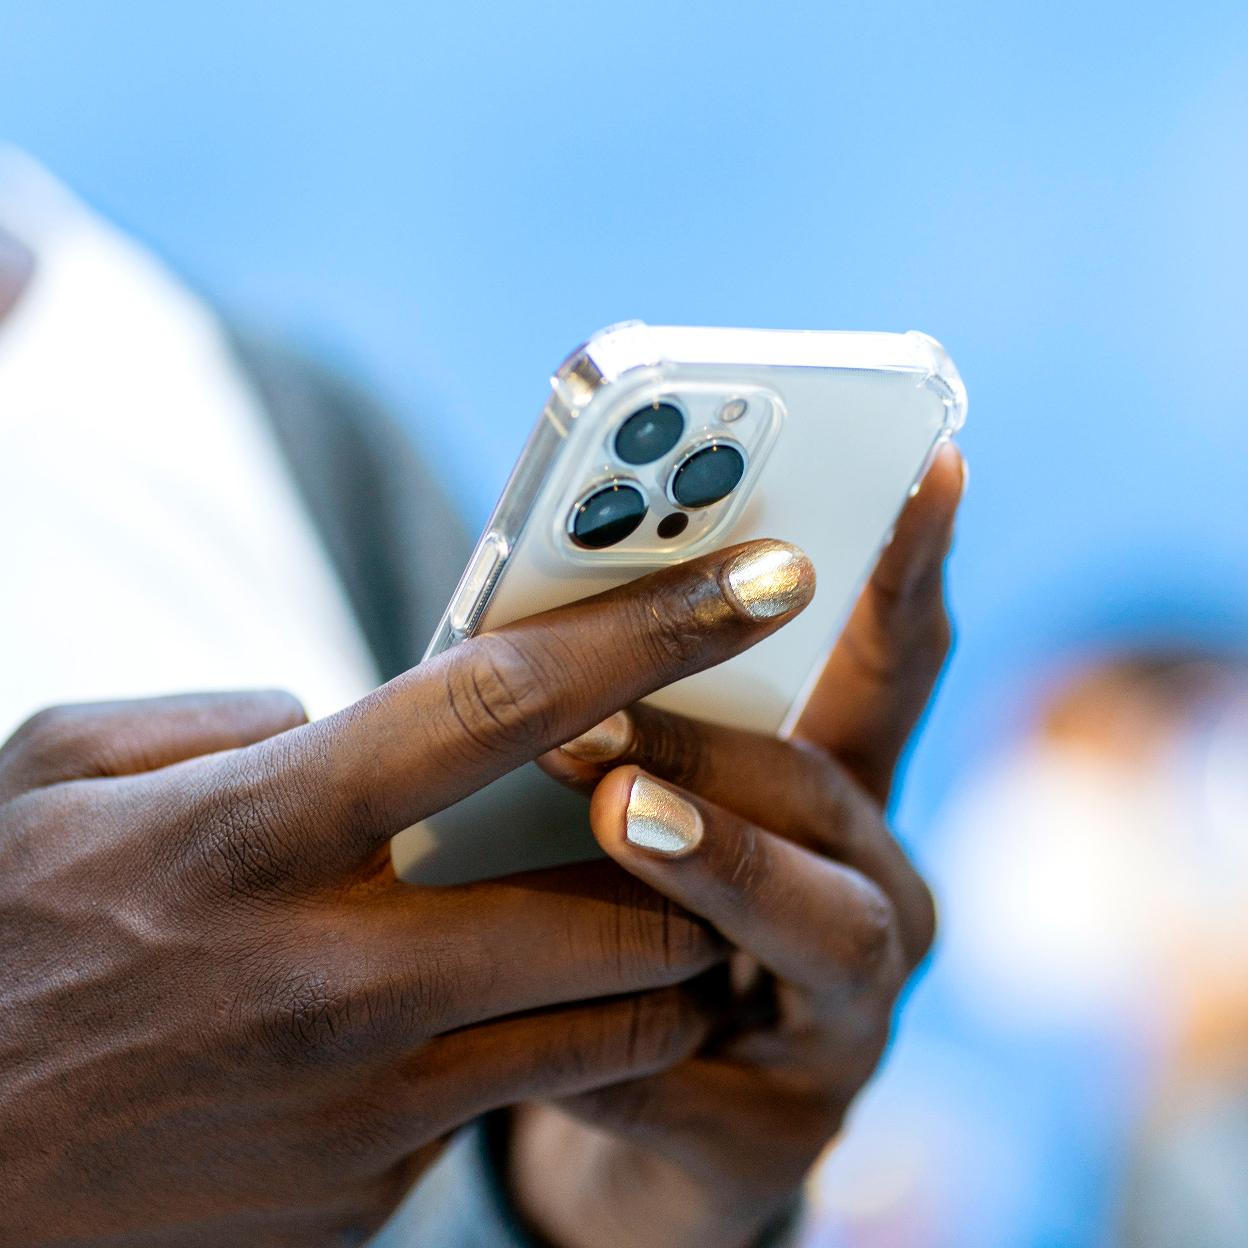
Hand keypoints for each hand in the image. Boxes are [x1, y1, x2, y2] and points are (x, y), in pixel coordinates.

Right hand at [0, 540, 813, 1247]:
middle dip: (697, 850)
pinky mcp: (373, 1191)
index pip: (507, 697)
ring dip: (666, 963)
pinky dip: (548, 1044)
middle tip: (710, 807)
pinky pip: (512, 1097)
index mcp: (258, 825)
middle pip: (618, 896)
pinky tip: (494, 1014)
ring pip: (613, 1023)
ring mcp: (364, 1100)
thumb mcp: (65, 776)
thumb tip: (345, 707)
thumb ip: (221, 714)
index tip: (768, 576)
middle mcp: (333, 968)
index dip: (658, 625)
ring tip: (655, 915)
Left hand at [509, 447, 963, 1247]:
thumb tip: (516, 628)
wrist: (633, 1126)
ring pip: (818, 930)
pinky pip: (699, 1077)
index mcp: (836, 800)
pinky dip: (624, 1037)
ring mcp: (846, 1024)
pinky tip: (536, 1013)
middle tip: (613, 700)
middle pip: (831, 794)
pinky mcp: (778, 1141)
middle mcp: (873, 895)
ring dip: (714, 862)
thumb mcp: (643, 804)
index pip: (888, 668)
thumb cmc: (626, 921)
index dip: (910, 570)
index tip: (929, 465)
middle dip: (723, 738)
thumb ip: (623, 726)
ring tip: (616, 813)